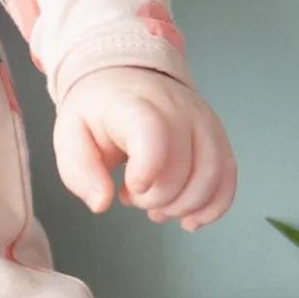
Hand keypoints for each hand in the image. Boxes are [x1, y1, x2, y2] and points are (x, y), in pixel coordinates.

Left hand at [52, 65, 235, 230]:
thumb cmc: (97, 111)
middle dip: (156, 199)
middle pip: (184, 166)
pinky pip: (227, 176)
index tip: (130, 187)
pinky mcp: (216, 136)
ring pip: (212, 175)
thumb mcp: (71, 135)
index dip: (147, 169)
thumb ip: (79, 171)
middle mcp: (177, 108)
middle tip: (132, 198)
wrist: (124, 78)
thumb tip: (101, 203)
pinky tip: (189, 219)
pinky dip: (213, 206)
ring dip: (184, 206)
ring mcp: (202, 121)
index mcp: (134, 104)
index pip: (154, 133)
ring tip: (156, 209)